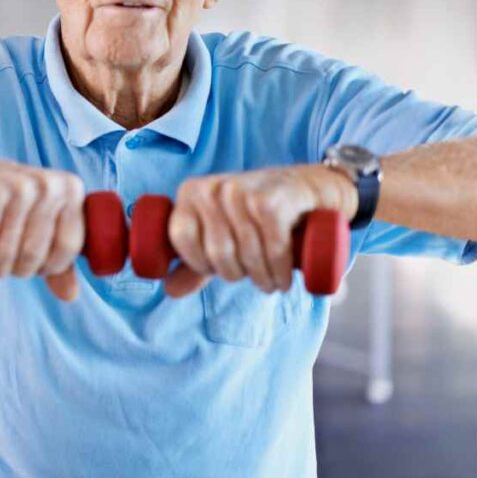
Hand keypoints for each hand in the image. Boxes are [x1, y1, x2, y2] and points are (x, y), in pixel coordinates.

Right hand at [0, 155, 86, 301]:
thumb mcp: (29, 226)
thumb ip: (53, 258)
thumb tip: (71, 295)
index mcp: (68, 187)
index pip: (69, 248)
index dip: (46, 266)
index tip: (27, 257)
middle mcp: (46, 183)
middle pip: (35, 256)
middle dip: (13, 266)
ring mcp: (16, 185)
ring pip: (8, 255)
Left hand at [164, 164, 356, 297]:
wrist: (307, 187)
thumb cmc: (256, 216)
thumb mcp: (221, 235)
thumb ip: (193, 263)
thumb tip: (169, 290)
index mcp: (190, 193)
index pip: (181, 241)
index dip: (200, 263)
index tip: (218, 269)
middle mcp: (212, 188)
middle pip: (217, 253)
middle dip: (238, 274)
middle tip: (254, 276)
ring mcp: (240, 191)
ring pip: (246, 255)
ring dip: (264, 279)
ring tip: (272, 282)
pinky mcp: (271, 200)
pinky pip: (272, 248)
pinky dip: (280, 270)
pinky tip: (283, 278)